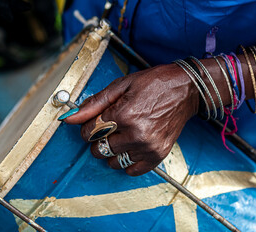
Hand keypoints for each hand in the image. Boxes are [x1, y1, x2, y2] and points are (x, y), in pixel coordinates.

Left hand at [64, 64, 198, 175]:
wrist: (186, 89)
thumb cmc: (155, 84)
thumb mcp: (122, 85)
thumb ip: (94, 103)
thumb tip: (69, 117)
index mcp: (124, 113)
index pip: (89, 132)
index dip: (86, 128)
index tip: (92, 124)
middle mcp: (136, 134)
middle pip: (98, 149)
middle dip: (97, 139)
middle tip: (108, 128)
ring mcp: (148, 147)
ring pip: (112, 161)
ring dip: (111, 151)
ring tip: (121, 136)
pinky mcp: (158, 155)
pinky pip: (131, 170)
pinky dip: (126, 161)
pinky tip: (130, 147)